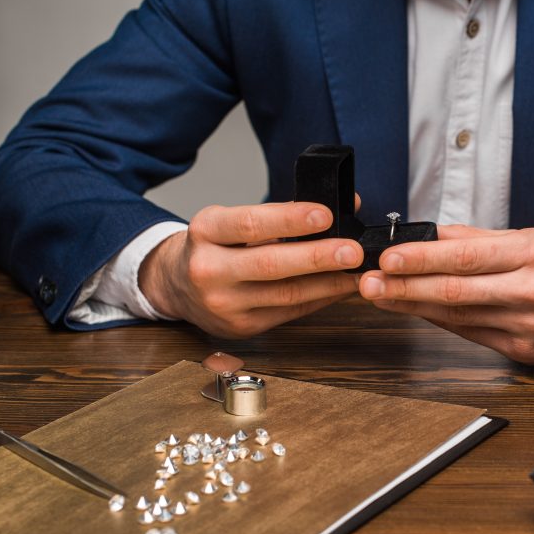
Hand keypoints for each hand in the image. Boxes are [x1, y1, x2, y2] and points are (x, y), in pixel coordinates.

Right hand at [139, 201, 362, 337]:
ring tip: (357, 271)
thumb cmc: (214, 246)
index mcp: (205, 231)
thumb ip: (284, 214)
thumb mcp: (232, 220)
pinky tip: (340, 287)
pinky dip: (319, 299)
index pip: (250, 223)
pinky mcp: (241, 327)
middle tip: (353, 251)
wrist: (176, 284)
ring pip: (285, 294)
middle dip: (318, 257)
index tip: (325, 214)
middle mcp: (209, 269)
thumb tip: (347, 205)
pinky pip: (289, 313)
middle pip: (270, 264)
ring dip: (328, 283)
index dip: (290, 219)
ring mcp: (223, 304)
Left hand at [358, 225, 533, 363]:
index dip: (422, 258)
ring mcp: (529, 327)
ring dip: (415, 307)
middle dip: (406, 287)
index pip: (467, 256)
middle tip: (369, 283)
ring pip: (459, 317)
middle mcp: (532, 291)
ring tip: (381, 296)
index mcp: (533, 253)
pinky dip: (443, 323)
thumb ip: (479, 239)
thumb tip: (430, 234)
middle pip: (457, 290)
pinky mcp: (526, 353)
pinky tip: (419, 312)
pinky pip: (473, 335)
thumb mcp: (531, 239)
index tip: (387, 257)